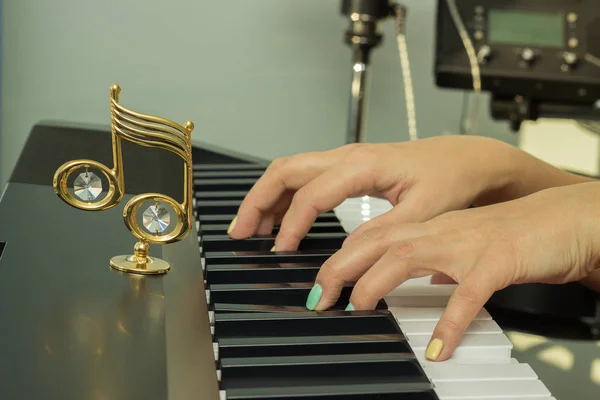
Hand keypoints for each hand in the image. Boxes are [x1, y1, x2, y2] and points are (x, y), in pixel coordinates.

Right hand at [228, 136, 527, 249]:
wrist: (467, 161)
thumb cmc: (450, 179)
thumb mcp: (420, 212)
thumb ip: (380, 233)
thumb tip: (344, 257)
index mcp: (362, 164)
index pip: (310, 194)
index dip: (290, 225)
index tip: (281, 251)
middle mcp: (347, 156)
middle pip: (285, 171)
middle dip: (257, 200)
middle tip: (240, 232)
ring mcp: (346, 160)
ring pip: (291, 172)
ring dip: (267, 198)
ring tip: (250, 228)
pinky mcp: (349, 169)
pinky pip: (306, 177)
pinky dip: (285, 197)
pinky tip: (281, 219)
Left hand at [310, 182, 599, 360]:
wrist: (565, 219)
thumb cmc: (516, 233)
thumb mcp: (465, 244)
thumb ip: (438, 260)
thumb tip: (417, 280)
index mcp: (432, 228)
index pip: (375, 236)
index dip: (342, 257)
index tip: (322, 283)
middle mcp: (442, 231)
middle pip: (379, 242)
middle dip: (342, 268)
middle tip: (321, 297)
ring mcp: (467, 244)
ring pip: (409, 256)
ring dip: (377, 283)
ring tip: (358, 309)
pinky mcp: (498, 262)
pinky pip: (469, 295)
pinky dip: (449, 321)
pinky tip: (437, 347)